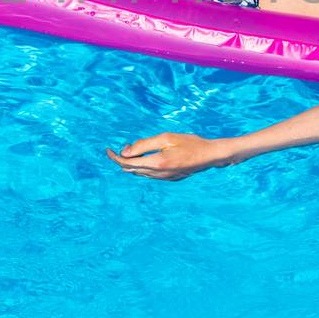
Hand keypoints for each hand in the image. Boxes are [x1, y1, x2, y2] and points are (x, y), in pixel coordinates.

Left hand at [106, 133, 236, 180]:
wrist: (210, 155)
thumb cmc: (190, 142)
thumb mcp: (165, 138)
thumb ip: (144, 145)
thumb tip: (125, 152)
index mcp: (157, 163)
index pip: (128, 163)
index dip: (115, 157)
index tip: (108, 150)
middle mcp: (159, 174)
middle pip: (132, 170)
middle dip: (123, 159)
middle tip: (124, 146)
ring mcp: (165, 178)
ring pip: (140, 173)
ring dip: (133, 163)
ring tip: (134, 150)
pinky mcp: (170, 179)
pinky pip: (150, 175)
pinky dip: (143, 167)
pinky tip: (147, 158)